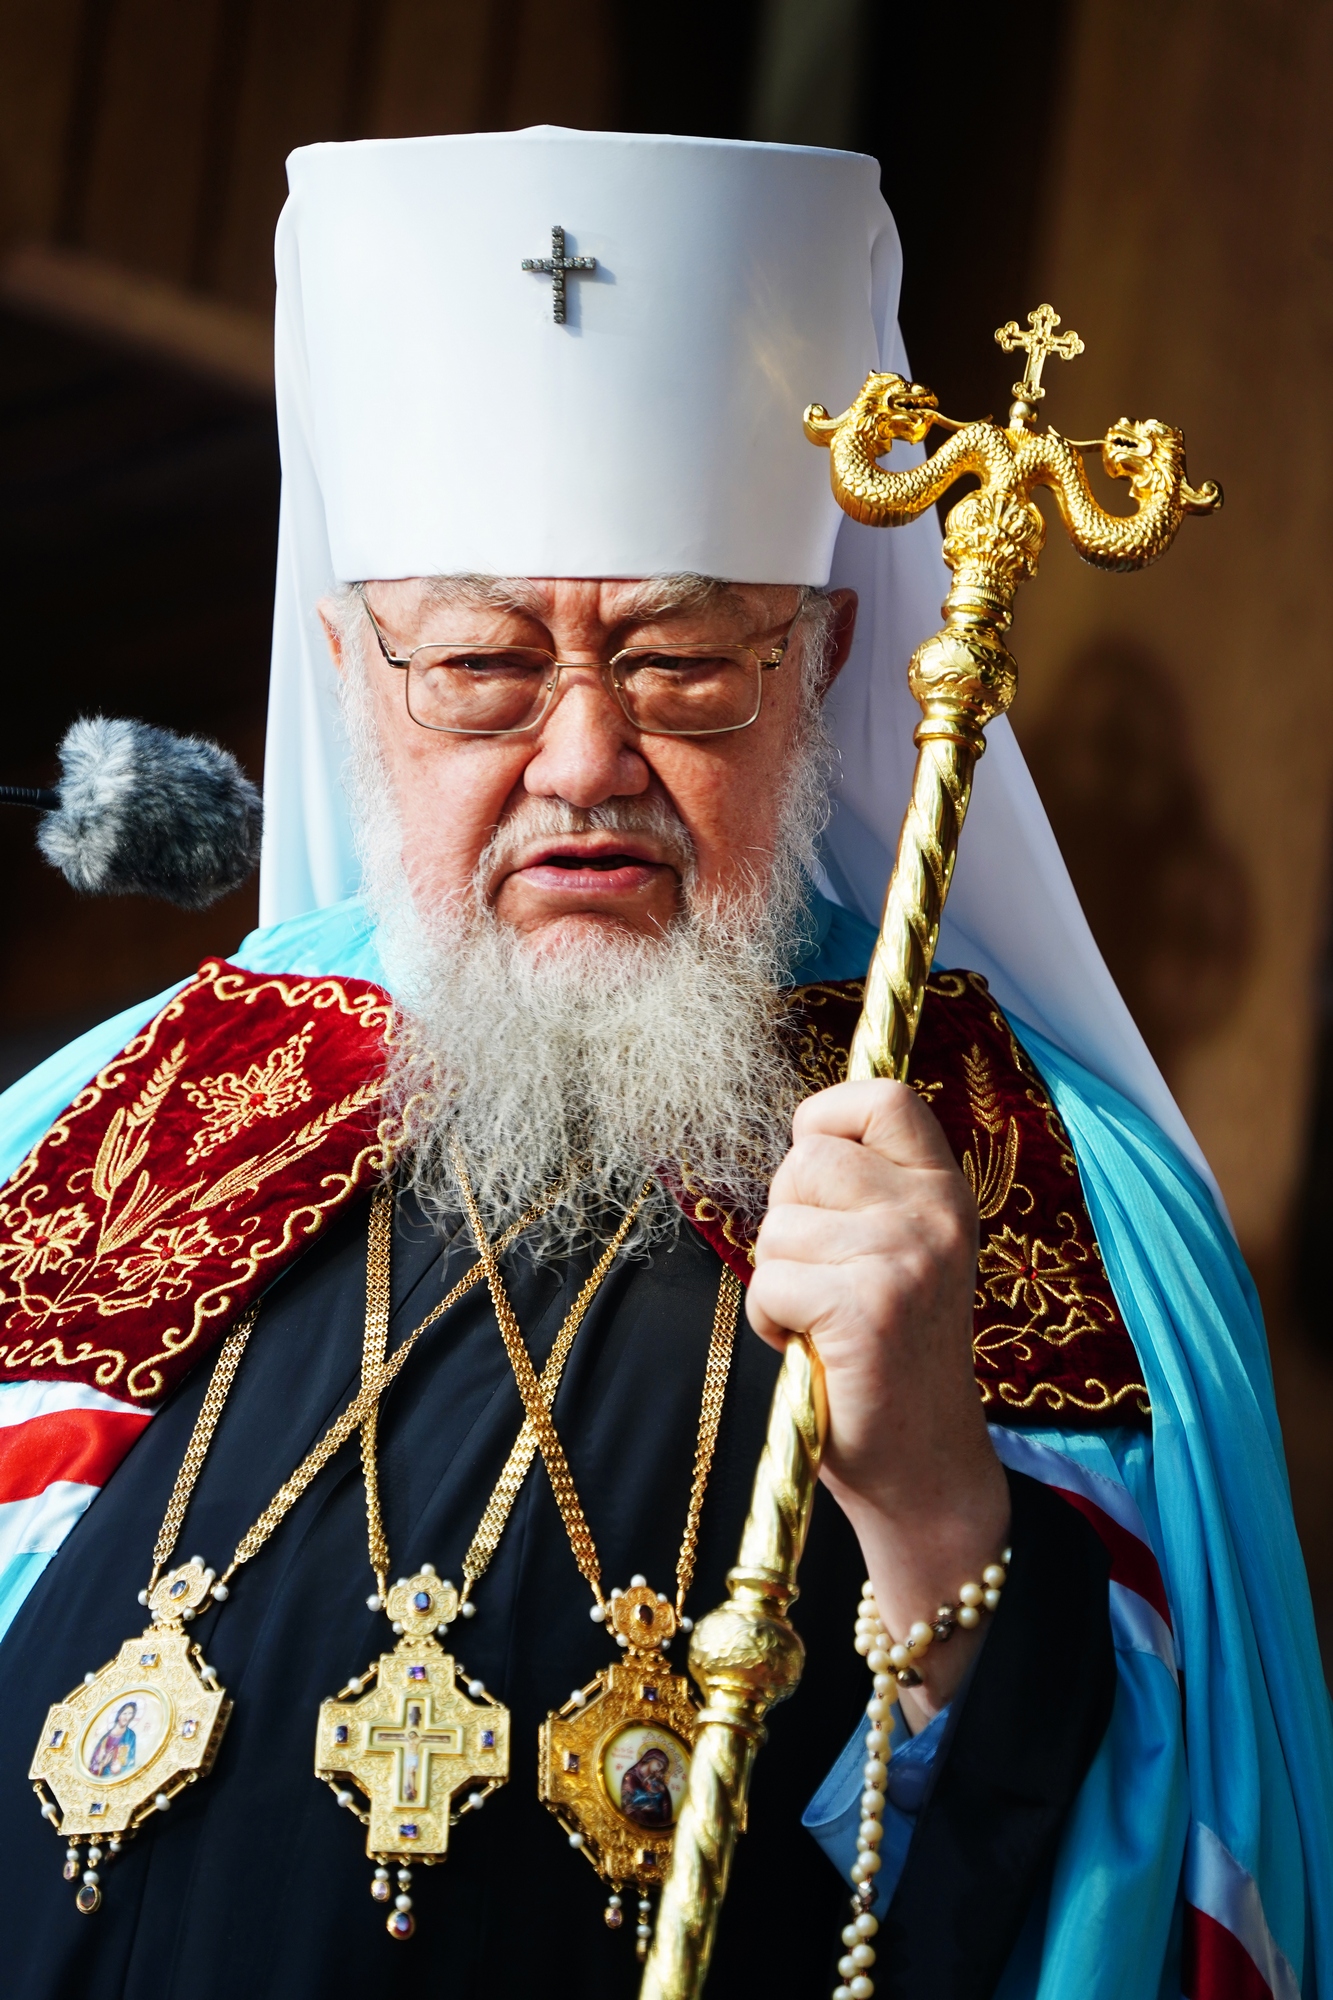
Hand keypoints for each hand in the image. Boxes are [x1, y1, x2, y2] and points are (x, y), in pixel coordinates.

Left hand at [749, 1079, 1010, 1720]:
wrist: (923, 1469)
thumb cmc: (890, 1356)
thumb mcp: (900, 1253)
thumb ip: (867, 1193)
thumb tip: (803, 1136)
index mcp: (947, 1193)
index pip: (884, 1096)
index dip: (830, 1117)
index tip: (818, 1164)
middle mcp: (935, 1215)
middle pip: (806, 1161)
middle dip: (787, 1219)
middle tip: (823, 1278)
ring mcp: (904, 1258)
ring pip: (777, 1227)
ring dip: (778, 1280)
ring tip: (823, 1322)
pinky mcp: (865, 1307)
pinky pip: (770, 1282)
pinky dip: (772, 1321)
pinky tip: (811, 1349)